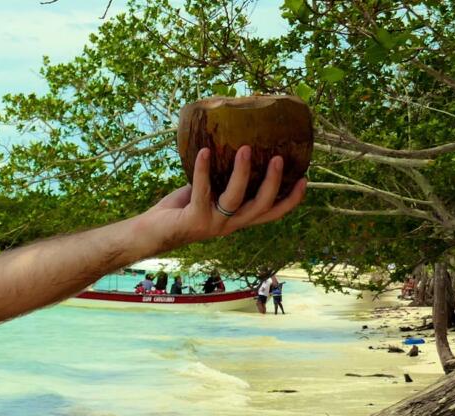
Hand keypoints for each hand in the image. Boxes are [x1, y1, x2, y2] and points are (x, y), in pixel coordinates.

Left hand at [141, 145, 305, 250]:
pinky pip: (202, 190)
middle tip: (278, 158)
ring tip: (244, 148)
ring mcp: (213, 224)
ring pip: (236, 199)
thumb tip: (237, 145)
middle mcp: (229, 225)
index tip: (305, 179)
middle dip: (273, 183)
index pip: (271, 214)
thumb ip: (223, 179)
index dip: (290, 200)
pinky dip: (204, 169)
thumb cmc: (180, 209)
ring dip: (242, 173)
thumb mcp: (208, 193)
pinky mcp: (194, 219)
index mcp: (237, 219)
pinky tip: (205, 151)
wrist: (149, 232)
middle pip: (261, 207)